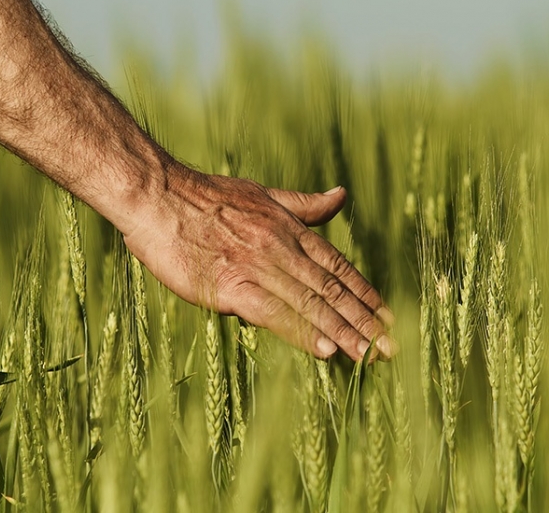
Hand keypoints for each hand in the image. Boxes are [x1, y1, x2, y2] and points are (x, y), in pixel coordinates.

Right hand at [122, 164, 395, 360]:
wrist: (157, 196)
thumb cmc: (204, 196)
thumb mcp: (262, 193)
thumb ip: (303, 205)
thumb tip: (341, 196)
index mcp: (288, 228)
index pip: (336, 266)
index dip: (364, 292)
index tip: (387, 315)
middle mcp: (280, 248)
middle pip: (331, 290)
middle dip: (363, 320)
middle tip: (391, 347)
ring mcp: (257, 268)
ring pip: (310, 304)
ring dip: (344, 332)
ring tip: (370, 356)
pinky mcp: (229, 287)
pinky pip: (274, 313)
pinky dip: (302, 332)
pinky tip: (325, 350)